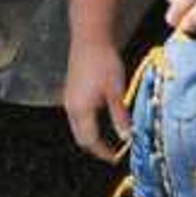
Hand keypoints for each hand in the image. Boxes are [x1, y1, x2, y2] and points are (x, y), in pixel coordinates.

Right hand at [62, 38, 130, 160]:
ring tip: (108, 139)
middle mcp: (71, 107)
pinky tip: (101, 119)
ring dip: (91, 135)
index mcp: (80, 110)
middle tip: (111, 153)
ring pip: (78, 126)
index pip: (90, 141)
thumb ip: (120, 117)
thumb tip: (127, 138)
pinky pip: (77, 116)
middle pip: (81, 137)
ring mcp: (69, 98)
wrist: (90, 38)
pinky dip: (88, 124)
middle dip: (95, 147)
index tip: (116, 158)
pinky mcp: (71, 90)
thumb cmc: (104, 63)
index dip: (103, 152)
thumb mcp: (116, 91)